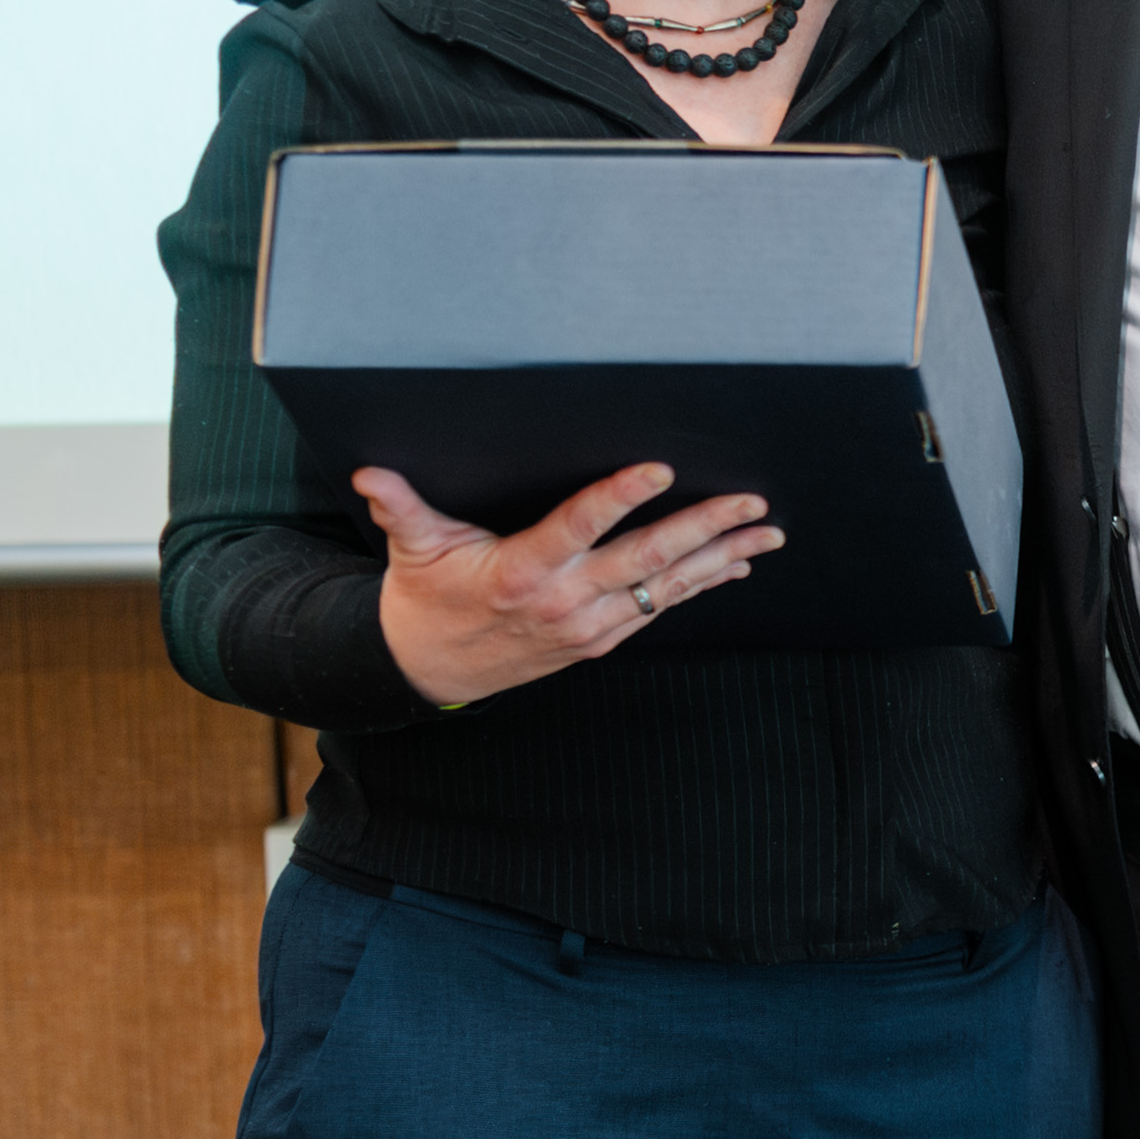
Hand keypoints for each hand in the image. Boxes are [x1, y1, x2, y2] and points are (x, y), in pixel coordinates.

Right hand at [358, 460, 777, 708]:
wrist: (429, 668)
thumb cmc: (425, 597)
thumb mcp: (413, 549)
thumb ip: (400, 507)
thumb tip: (371, 475)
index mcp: (522, 570)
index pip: (579, 526)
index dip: (619, 497)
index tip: (660, 470)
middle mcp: (564, 601)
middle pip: (646, 558)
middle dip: (704, 528)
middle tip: (750, 502)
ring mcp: (589, 625)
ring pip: (666, 587)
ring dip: (720, 558)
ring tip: (768, 533)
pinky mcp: (600, 639)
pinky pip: (660, 607)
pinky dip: (700, 586)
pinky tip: (735, 563)